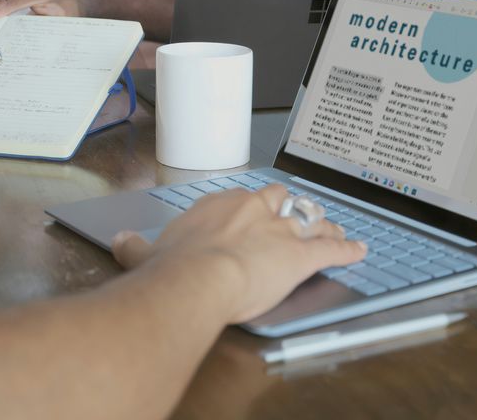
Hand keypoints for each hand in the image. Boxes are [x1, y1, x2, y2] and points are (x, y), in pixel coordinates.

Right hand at [111, 184, 366, 322]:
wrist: (198, 280)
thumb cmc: (173, 269)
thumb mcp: (144, 254)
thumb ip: (134, 246)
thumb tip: (118, 241)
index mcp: (218, 206)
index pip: (241, 198)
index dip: (251, 206)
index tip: (252, 212)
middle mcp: (253, 210)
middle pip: (280, 199)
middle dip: (290, 207)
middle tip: (296, 213)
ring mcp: (280, 229)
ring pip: (309, 218)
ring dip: (322, 224)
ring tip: (332, 226)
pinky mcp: (301, 255)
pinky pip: (331, 249)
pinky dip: (347, 250)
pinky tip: (358, 250)